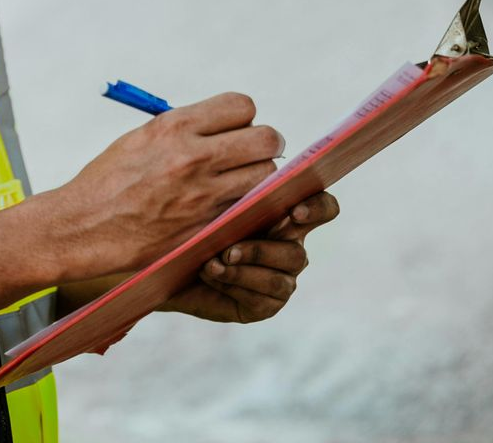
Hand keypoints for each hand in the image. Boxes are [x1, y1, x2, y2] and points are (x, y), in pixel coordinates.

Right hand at [40, 92, 285, 280]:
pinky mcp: (205, 226)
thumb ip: (184, 129)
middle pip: (266, 139)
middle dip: (264, 145)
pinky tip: (227, 206)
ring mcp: (202, 195)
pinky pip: (247, 208)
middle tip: (252, 155)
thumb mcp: (142, 138)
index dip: (243, 118)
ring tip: (239, 182)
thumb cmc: (108, 181)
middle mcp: (193, 157)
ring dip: (258, 177)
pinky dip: (244, 206)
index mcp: (174, 126)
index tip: (236, 129)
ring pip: (265, 176)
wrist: (85, 226)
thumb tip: (222, 125)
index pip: (242, 106)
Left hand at [161, 191, 339, 323]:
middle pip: (298, 253)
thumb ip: (238, 197)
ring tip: (212, 264)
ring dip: (242, 270)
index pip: (323, 208)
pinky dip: (233, 284)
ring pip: (278, 279)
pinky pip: (261, 298)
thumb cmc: (195, 224)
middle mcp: (289, 249)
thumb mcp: (215, 205)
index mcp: (286, 217)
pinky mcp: (265, 305)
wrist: (170, 262)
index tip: (295, 212)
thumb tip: (242, 186)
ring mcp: (281, 280)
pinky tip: (211, 274)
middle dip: (260, 251)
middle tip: (229, 249)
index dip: (318, 209)